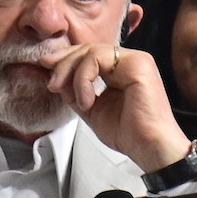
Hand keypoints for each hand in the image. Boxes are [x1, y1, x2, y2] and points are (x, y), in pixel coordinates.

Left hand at [43, 42, 191, 173]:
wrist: (149, 148)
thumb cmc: (128, 134)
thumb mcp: (93, 110)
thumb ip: (76, 92)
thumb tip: (57, 79)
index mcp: (121, 69)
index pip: (89, 54)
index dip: (66, 60)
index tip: (47, 70)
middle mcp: (130, 61)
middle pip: (88, 49)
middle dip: (64, 63)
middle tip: (52, 83)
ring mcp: (136, 60)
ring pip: (91, 52)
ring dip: (73, 74)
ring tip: (75, 100)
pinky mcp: (138, 65)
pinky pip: (99, 59)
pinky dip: (84, 79)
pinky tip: (86, 101)